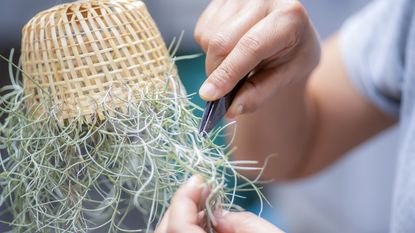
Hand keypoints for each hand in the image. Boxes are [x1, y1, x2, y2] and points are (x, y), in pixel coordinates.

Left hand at [154, 175, 283, 232]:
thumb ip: (241, 221)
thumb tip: (218, 212)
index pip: (178, 226)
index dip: (183, 198)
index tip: (198, 179)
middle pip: (166, 230)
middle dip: (179, 205)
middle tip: (200, 188)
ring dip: (183, 216)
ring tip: (205, 202)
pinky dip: (190, 227)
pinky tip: (206, 220)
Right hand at [195, 0, 319, 117]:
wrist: (291, 32)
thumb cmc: (293, 56)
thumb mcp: (287, 76)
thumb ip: (261, 92)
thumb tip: (232, 110)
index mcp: (289, 16)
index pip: (251, 46)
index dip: (228, 73)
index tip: (210, 96)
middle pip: (223, 41)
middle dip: (217, 73)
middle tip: (222, 92)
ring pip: (209, 37)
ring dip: (215, 61)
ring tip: (237, 64)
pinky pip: (203, 30)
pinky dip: (210, 48)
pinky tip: (230, 48)